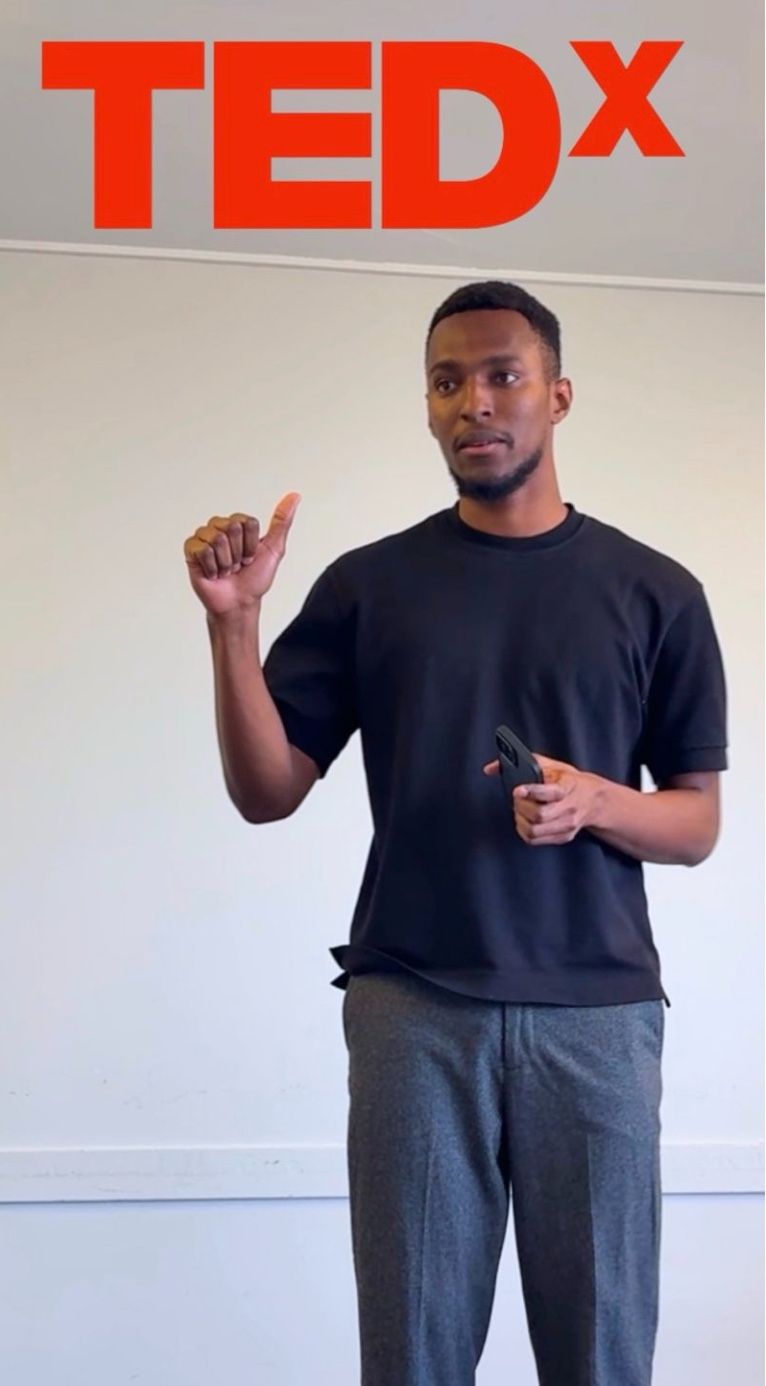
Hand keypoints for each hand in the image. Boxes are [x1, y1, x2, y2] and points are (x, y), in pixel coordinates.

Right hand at [183, 493, 300, 617]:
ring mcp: (204, 538)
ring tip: (225, 570)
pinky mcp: (191, 550)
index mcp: (239, 525)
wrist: (239, 603)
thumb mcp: (274, 549)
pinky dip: (211, 567)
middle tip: (237, 565)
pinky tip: (213, 573)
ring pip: (217, 539)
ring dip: (225, 562)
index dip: (251, 544)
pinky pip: (202, 549)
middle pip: (232, 527)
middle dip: (238, 552)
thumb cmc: (255, 579)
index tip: (251, 557)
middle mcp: (220, 528)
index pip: (247, 522)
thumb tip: (294, 496)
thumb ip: (282, 521)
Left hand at [482, 752, 601, 845]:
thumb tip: (490, 768)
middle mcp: (570, 808)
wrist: (594, 800)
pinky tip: (524, 820)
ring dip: (520, 820)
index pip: (550, 793)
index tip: (518, 790)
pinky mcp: (563, 837)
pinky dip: (523, 831)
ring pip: (535, 831)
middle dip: (521, 807)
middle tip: (517, 799)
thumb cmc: (569, 781)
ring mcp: (567, 825)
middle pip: (539, 815)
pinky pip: (535, 840)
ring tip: (520, 810)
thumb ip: (523, 761)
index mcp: (568, 787)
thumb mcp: (552, 765)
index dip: (531, 792)